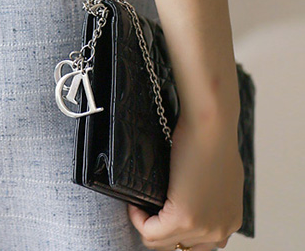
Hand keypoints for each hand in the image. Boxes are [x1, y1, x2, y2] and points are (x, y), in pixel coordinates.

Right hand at [126, 109, 243, 249]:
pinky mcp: (184, 219)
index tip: (160, 210)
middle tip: (148, 208)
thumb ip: (216, 198)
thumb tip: (199, 199)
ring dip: (147, 224)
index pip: (197, 246)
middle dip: (160, 229)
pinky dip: (138, 219)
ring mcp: (202, 228)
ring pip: (162, 243)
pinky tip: (135, 203)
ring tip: (140, 204)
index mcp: (230, 222)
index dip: (174, 229)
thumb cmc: (213, 140)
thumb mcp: (222, 177)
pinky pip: (151, 233)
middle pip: (179, 247)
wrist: (210, 126)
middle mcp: (219, 231)